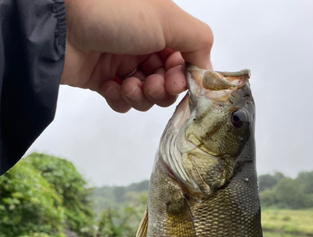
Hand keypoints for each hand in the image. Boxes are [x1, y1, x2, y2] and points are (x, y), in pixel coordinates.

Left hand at [61, 0, 212, 111]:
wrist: (59, 22)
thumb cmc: (113, 12)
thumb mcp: (166, 18)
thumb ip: (198, 41)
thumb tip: (207, 69)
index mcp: (163, 27)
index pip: (187, 62)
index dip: (185, 77)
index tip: (178, 82)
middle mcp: (146, 45)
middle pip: (168, 83)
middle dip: (163, 90)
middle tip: (152, 85)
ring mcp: (124, 63)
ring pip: (147, 96)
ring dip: (141, 96)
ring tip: (127, 84)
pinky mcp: (103, 80)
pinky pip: (123, 101)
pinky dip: (120, 98)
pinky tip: (110, 86)